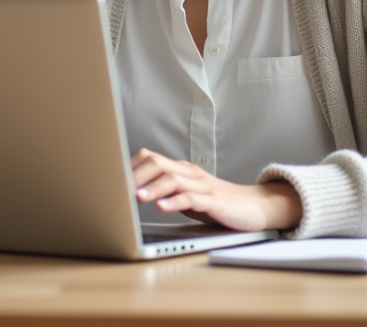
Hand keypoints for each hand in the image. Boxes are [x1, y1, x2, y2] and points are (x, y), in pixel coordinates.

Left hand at [130, 148, 301, 231]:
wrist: (255, 207)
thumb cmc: (218, 203)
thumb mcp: (187, 195)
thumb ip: (166, 191)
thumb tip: (134, 192)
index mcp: (182, 170)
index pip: (150, 158)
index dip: (129, 167)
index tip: (111, 179)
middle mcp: (190, 174)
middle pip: (158, 164)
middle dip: (135, 175)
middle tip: (117, 188)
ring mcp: (203, 186)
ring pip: (173, 180)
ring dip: (152, 188)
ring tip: (136, 197)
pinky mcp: (214, 202)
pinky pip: (192, 199)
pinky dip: (175, 202)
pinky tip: (162, 207)